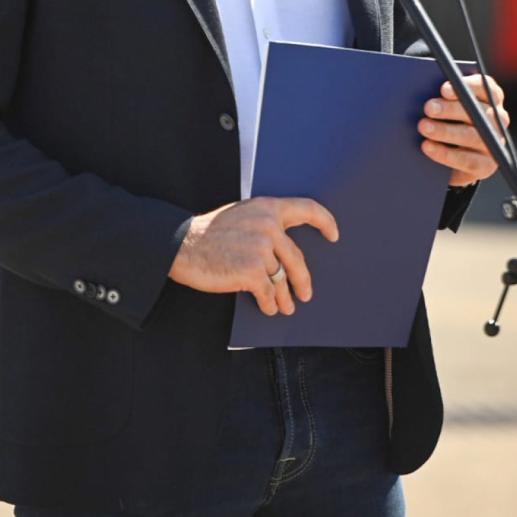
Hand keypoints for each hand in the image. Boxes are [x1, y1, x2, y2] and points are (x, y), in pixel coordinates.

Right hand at [169, 196, 338, 316]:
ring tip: (286, 307)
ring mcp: (261, 248)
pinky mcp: (252, 271)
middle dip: (302, 280)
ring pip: (283, 279)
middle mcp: (268, 225)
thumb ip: (264, 224)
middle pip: (297, 258)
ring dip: (285, 297)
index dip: (325, 221)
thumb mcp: (241, 216)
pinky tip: (267, 308)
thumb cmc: (210, 233)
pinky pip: (268, 293)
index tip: (334, 235)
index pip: (306, 208)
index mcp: (266, 207)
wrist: (183, 245)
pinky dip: (269, 304)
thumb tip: (285, 251)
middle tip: (305, 293)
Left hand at [418, 74, 508, 186]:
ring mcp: (495, 142)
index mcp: (489, 96)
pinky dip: (445, 154)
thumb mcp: (447, 103)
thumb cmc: (448, 119)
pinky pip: (467, 159)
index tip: (444, 89)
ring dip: (445, 131)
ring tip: (424, 127)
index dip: (466, 86)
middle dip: (450, 109)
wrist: (454, 156)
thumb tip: (421, 85)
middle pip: (476, 111)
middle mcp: (497, 118)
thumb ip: (443, 94)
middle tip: (428, 108)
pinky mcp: (487, 164)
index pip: (484, 86)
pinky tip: (428, 147)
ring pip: (472, 136)